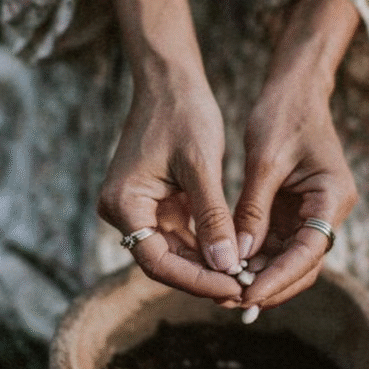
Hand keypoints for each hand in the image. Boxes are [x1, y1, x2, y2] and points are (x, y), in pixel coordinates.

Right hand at [98, 75, 242, 300]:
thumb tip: (227, 266)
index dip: (197, 280)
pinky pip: (180, 236)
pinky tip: (235, 256)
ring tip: (245, 276)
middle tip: (246, 288)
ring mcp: (137, 209)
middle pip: (164, 262)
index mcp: (124, 203)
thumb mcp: (201, 166)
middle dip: (205, 277)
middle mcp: (123, 212)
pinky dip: (206, 246)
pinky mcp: (154, 204)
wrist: (169, 81)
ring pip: (174, 253)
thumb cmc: (183, 113)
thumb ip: (213, 217)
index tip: (234, 287)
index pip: (158, 262)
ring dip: (208, 265)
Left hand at [234, 0, 359, 311]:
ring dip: (260, 277)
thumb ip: (253, 210)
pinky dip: (256, 259)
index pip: (309, 251)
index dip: (278, 277)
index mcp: (332, 197)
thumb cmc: (283, 115)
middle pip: (303, 265)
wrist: (295, 90)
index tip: (248, 294)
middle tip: (231, 303)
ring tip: (224, 293)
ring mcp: (313, 214)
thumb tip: (238, 256)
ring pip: (289, 260)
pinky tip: (228, 269)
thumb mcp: (265, 161)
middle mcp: (329, 211)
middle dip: (269, 286)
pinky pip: (277, 245)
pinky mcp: (296, 211)